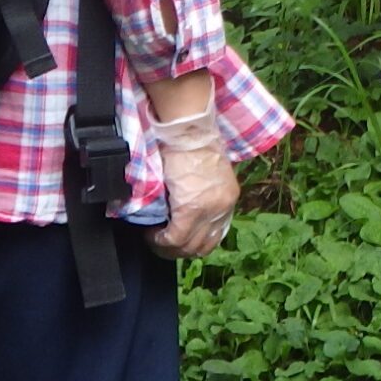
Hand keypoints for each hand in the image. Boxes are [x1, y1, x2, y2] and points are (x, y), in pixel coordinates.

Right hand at [147, 107, 238, 259]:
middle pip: (203, 246)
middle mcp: (223, 208)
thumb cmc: (193, 143)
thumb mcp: (205, 172)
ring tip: (155, 240)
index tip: (178, 241)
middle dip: (181, 251)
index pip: (215, 234)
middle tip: (163, 245)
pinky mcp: (190, 209)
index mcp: (228, 198)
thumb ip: (200, 193)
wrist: (189, 129)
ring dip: (169, 249)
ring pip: (189, 247)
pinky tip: (152, 235)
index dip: (195, 243)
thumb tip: (183, 208)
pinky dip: (161, 241)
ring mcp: (208, 210)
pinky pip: (175, 238)